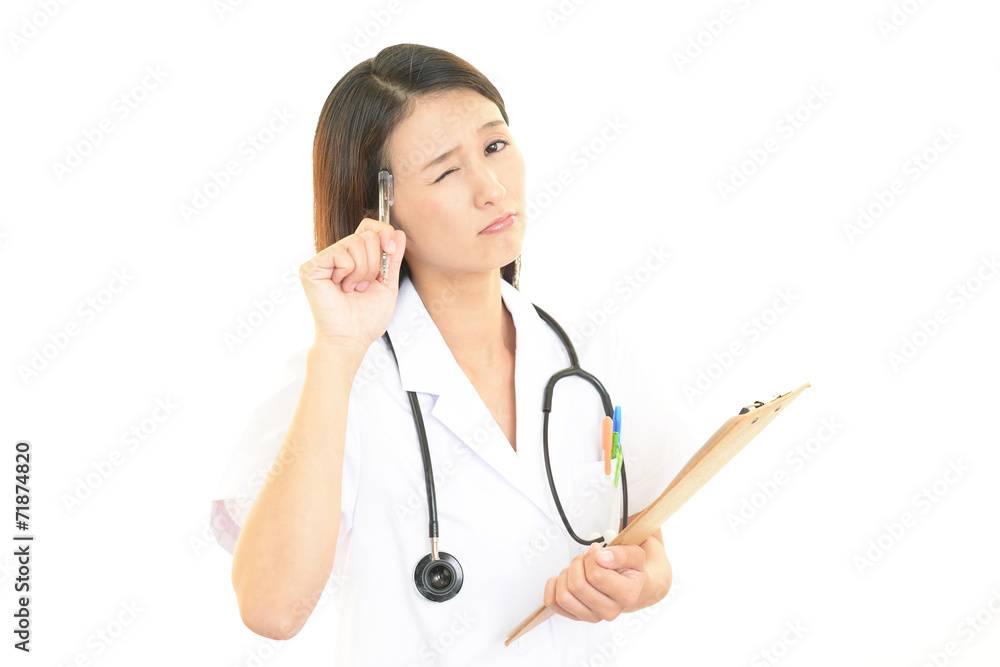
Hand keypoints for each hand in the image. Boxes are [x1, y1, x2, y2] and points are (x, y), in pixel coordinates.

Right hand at [298, 218, 405, 352]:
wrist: (352, 338)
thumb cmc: (366, 318)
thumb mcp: (388, 284)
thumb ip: (393, 258)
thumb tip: (399, 233)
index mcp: (355, 258)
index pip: (369, 227)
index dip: (384, 233)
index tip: (391, 251)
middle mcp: (338, 255)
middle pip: (367, 233)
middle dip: (375, 262)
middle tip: (365, 284)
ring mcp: (324, 260)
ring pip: (356, 242)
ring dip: (363, 270)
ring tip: (354, 288)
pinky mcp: (312, 266)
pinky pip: (341, 253)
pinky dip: (349, 272)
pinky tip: (341, 287)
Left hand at [543, 543, 645, 622]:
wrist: (627, 585)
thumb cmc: (627, 571)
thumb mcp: (635, 555)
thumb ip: (622, 554)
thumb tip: (601, 557)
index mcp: (626, 596)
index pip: (596, 576)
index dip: (591, 558)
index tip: (597, 552)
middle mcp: (610, 611)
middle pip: (577, 586)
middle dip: (577, 563)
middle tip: (585, 559)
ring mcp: (592, 616)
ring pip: (563, 596)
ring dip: (566, 574)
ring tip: (577, 569)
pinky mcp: (576, 616)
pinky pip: (552, 603)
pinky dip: (553, 586)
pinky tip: (565, 578)